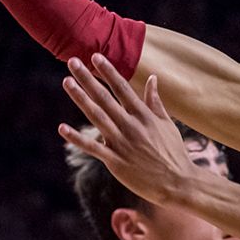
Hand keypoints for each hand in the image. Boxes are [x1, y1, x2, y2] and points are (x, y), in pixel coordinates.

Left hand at [59, 55, 195, 205]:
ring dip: (80, 98)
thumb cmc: (173, 152)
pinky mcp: (115, 161)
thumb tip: (153, 78)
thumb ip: (155, 101)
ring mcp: (122, 143)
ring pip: (96, 116)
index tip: (95, 57)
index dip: (108, 72)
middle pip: (105, 98)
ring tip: (67, 82)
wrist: (177, 182)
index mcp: (144, 115)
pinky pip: (92, 148)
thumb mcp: (167, 124)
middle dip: (88, 78)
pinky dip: (76, 138)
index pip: (122, 88)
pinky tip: (62, 128)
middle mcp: (131, 126)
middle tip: (72, 62)